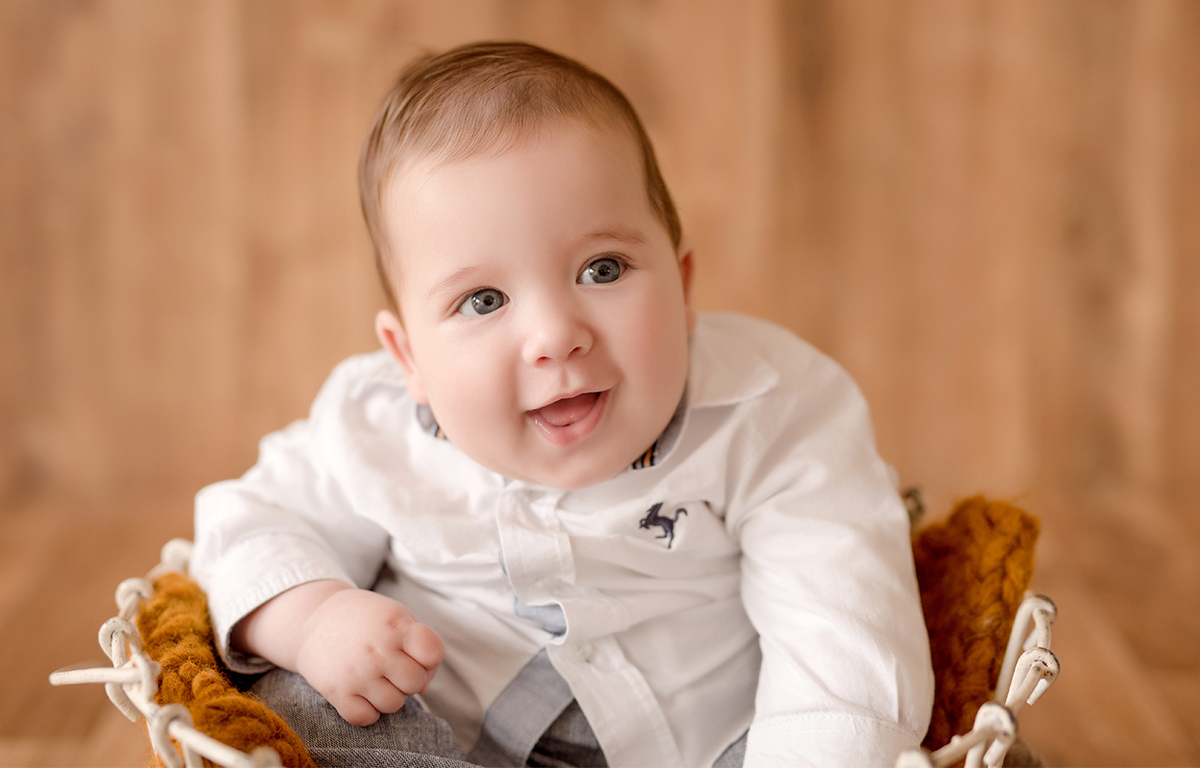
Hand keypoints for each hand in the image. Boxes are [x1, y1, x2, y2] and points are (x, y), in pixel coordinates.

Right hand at [294, 588, 443, 725]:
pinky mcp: (336, 691)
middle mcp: (377, 650)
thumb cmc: (365, 620)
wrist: (313, 619)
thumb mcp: (395, 617)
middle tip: (392, 668)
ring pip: (394, 705)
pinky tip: (362, 693)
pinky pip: (366, 718)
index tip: (414, 653)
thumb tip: (422, 688)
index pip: (432, 652)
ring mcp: (356, 672)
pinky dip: (367, 711)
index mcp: (395, 625)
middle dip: (408, 679)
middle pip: (415, 683)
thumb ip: (419, 646)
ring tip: (375, 679)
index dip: (429, 658)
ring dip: (389, 696)